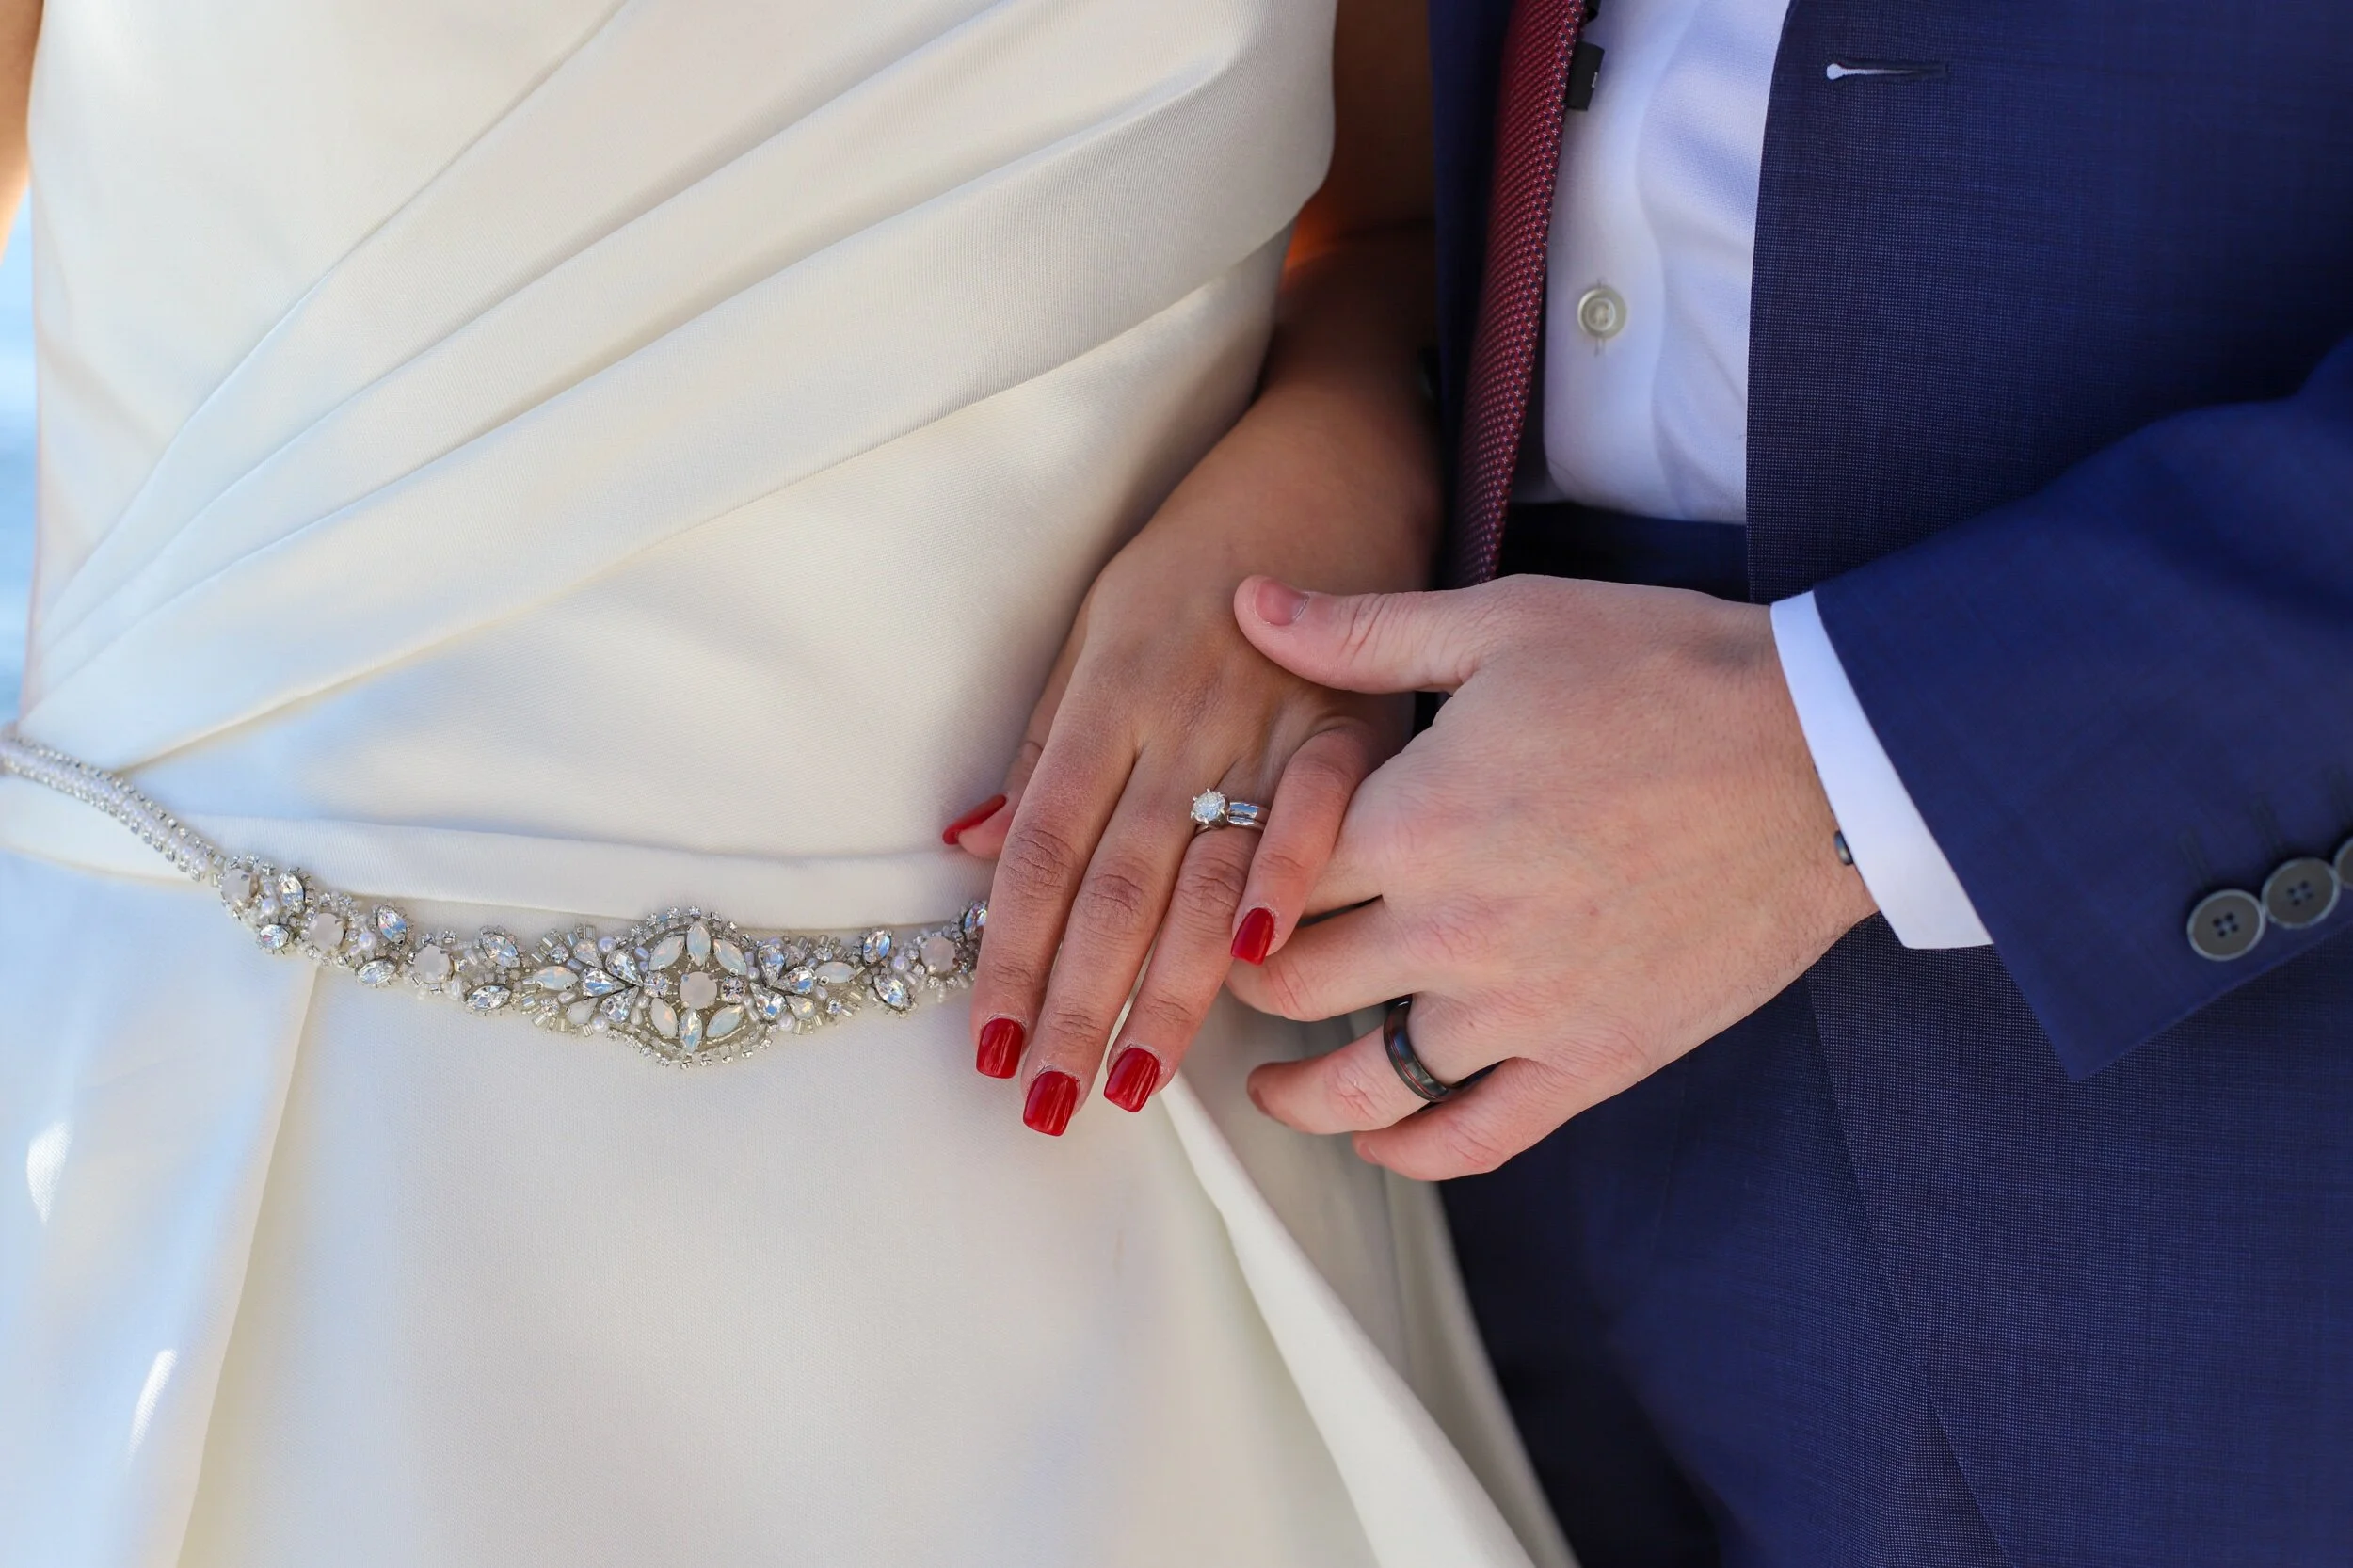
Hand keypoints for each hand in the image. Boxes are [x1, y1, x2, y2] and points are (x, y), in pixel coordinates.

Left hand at [949, 235, 1438, 1135]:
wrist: (1342, 449)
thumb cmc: (1208, 531)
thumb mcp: (1101, 610)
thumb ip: (1045, 735)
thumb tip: (965, 839)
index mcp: (1110, 692)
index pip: (1041, 848)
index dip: (1007, 951)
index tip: (984, 1043)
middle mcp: (1182, 720)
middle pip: (1115, 885)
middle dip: (1075, 1002)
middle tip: (1042, 1103)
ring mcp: (1272, 727)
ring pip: (1208, 877)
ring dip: (1168, 985)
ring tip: (1128, 1079)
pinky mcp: (1361, 728)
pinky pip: (1322, 817)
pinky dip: (1291, 885)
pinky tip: (1267, 967)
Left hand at [1225, 574, 1879, 1177]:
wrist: (1825, 754)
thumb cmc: (1668, 672)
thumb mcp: (1505, 623)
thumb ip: (1364, 632)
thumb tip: (1247, 604)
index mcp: (1413, 821)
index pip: (1269, 870)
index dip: (1232, 869)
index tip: (1220, 867)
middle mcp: (1449, 929)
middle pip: (1292, 982)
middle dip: (1244, 976)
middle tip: (1231, 967)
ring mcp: (1521, 1009)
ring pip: (1362, 1082)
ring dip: (1296, 1091)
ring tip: (1270, 1083)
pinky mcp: (1592, 1059)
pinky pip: (1474, 1135)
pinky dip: (1410, 1150)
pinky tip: (1380, 1136)